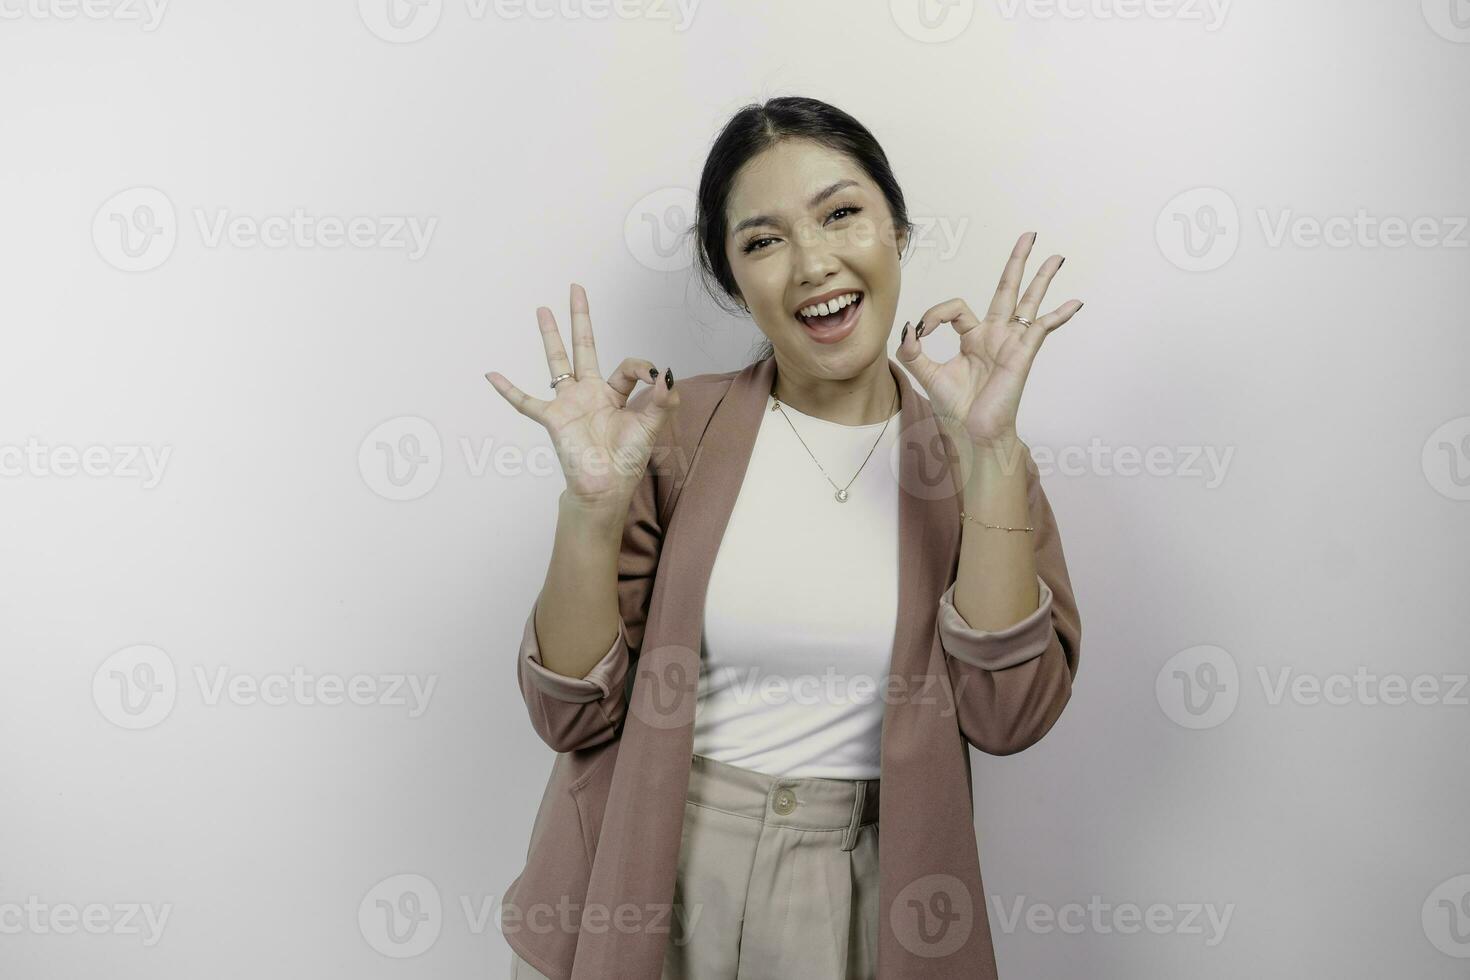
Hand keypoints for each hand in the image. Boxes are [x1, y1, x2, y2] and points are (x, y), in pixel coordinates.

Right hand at [485, 283, 678, 513]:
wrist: (606, 487)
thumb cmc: (627, 460)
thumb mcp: (652, 426)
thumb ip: (663, 399)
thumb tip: (665, 373)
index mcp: (615, 394)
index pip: (628, 367)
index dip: (642, 367)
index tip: (653, 377)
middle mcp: (590, 393)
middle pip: (584, 347)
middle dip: (580, 319)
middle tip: (576, 289)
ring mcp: (569, 403)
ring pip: (557, 362)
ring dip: (549, 336)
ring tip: (542, 310)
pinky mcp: (553, 418)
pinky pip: (525, 402)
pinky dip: (508, 390)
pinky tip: (491, 375)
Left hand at [896, 231, 1082, 449]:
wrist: (973, 434)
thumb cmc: (956, 409)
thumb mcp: (926, 375)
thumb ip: (913, 351)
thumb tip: (908, 327)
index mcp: (973, 338)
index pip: (955, 309)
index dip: (934, 315)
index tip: (920, 333)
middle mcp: (995, 336)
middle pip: (1007, 290)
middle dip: (1017, 262)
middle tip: (1029, 236)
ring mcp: (1011, 343)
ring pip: (1028, 302)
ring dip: (1042, 278)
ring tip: (1056, 256)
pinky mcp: (1022, 354)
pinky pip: (1042, 329)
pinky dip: (1058, 316)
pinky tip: (1075, 303)